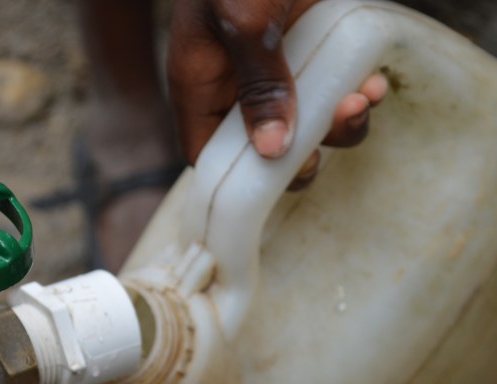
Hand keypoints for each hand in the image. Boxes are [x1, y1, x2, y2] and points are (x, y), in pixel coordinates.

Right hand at [168, 0, 386, 164]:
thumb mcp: (245, 17)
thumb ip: (256, 85)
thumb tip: (271, 151)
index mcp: (201, 81)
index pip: (207, 152)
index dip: (238, 176)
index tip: (278, 176)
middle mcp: (235, 84)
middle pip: (262, 148)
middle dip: (302, 151)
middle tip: (331, 135)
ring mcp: (276, 70)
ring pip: (303, 125)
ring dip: (339, 126)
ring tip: (361, 103)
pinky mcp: (311, 53)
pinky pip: (331, 92)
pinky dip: (354, 97)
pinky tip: (372, 87)